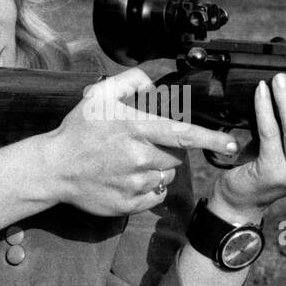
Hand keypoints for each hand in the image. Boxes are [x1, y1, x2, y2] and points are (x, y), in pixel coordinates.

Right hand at [42, 67, 239, 216]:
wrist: (54, 169)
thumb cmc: (78, 130)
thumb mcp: (99, 96)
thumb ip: (131, 81)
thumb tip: (155, 80)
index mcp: (135, 129)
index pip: (182, 134)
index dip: (210, 139)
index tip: (231, 143)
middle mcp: (138, 157)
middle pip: (176, 155)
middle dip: (167, 150)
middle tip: (141, 144)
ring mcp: (134, 184)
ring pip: (166, 176)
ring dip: (156, 169)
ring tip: (129, 162)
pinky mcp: (129, 204)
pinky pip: (154, 195)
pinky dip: (148, 188)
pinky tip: (127, 178)